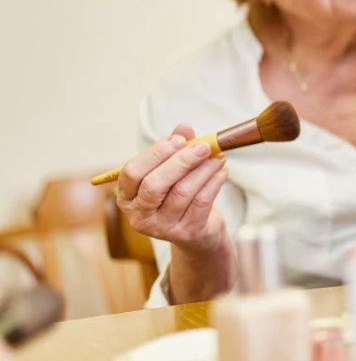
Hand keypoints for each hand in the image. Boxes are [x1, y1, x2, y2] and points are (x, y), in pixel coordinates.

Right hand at [116, 124, 229, 252]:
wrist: (195, 230)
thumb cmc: (178, 193)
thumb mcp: (172, 171)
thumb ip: (176, 148)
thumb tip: (184, 127)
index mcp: (127, 196)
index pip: (132, 172)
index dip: (156, 153)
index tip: (178, 139)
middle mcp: (139, 215)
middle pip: (155, 184)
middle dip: (181, 161)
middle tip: (204, 146)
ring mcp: (162, 227)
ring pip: (182, 192)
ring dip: (204, 169)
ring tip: (218, 156)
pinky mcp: (187, 232)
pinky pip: (202, 202)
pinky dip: (214, 182)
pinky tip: (222, 171)